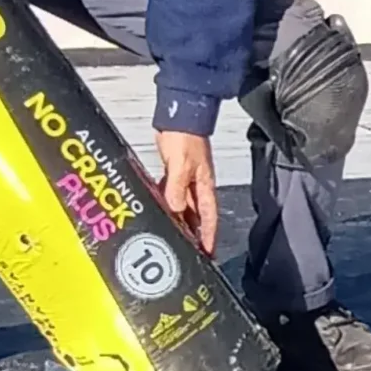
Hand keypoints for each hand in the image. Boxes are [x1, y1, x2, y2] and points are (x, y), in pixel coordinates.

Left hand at [155, 130, 218, 255]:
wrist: (178, 117)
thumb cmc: (186, 136)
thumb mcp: (181, 165)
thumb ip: (176, 189)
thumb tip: (175, 210)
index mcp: (204, 186)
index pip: (209, 217)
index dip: (208, 236)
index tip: (208, 253)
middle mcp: (196, 186)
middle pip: (197, 217)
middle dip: (194, 235)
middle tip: (190, 252)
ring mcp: (185, 179)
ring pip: (183, 208)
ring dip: (180, 222)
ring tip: (175, 238)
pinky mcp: (173, 173)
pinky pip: (171, 195)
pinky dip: (168, 206)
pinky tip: (162, 212)